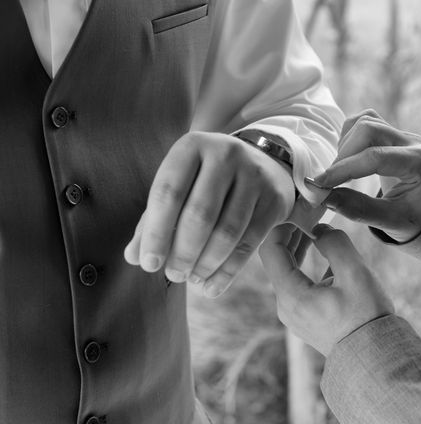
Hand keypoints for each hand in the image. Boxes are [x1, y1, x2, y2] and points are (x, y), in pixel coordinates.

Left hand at [124, 131, 295, 296]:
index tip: (148, 264)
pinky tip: (212, 286)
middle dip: (183, 253)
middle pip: (199, 214)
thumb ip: (154, 218)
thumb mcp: (180, 186)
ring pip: (227, 231)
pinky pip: (250, 242)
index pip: (169, 192)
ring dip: (206, 264)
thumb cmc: (207, 180)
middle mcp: (226, 154)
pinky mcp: (274, 198)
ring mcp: (254, 175)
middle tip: (173, 275)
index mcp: (192, 147)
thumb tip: (133, 257)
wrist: (263, 163)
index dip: (156, 233)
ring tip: (192, 279)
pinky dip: (228, 271)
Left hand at [259, 224, 393, 355]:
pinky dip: (307, 267)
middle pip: (277, 260)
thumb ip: (335, 243)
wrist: (375, 358)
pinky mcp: (306, 319)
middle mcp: (285, 306)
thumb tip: (320, 229)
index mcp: (291, 295)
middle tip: (307, 213)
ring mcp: (294, 315)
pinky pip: (298, 285)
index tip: (297, 209)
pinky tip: (325, 256)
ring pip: (288, 273)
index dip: (281, 224)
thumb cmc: (366, 317)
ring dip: (299, 249)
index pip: (271, 249)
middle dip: (291, 234)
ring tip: (315, 229)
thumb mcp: (354, 272)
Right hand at [314, 109, 420, 242]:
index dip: (344, 169)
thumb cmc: (415, 217)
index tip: (321, 183)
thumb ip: (359, 210)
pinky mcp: (392, 132)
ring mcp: (402, 134)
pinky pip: (366, 120)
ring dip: (346, 144)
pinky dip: (350, 135)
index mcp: (419, 163)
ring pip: (365, 122)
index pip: (375, 157)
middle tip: (330, 180)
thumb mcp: (391, 222)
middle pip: (368, 129)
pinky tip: (348, 158)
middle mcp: (412, 142)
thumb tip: (325, 197)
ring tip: (342, 171)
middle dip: (343, 154)